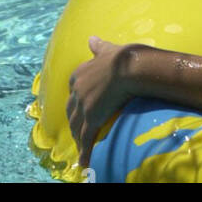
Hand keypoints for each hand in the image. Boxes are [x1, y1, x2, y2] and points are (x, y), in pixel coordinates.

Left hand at [66, 35, 132, 169]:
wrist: (129, 67)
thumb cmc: (121, 57)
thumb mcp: (106, 50)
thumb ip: (97, 46)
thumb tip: (91, 38)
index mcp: (79, 74)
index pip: (73, 93)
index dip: (77, 103)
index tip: (80, 110)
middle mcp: (77, 90)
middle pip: (71, 112)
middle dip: (74, 123)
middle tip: (77, 133)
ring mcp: (83, 105)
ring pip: (76, 127)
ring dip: (77, 139)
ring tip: (81, 148)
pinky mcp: (91, 118)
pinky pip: (86, 138)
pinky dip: (84, 152)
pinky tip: (84, 162)